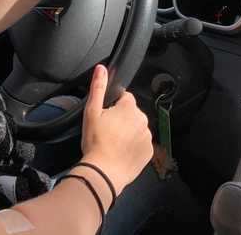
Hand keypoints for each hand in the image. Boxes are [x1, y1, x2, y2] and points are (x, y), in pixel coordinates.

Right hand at [80, 64, 153, 195]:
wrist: (104, 172)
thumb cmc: (96, 141)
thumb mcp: (91, 112)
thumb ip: (98, 87)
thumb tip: (102, 68)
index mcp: (129, 108)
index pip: (125, 97)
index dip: (114, 105)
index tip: (105, 116)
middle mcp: (142, 120)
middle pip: (132, 113)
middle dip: (122, 118)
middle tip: (107, 130)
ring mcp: (147, 137)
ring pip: (137, 128)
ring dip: (128, 131)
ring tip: (113, 142)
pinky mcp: (149, 152)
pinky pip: (141, 143)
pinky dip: (133, 145)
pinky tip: (121, 151)